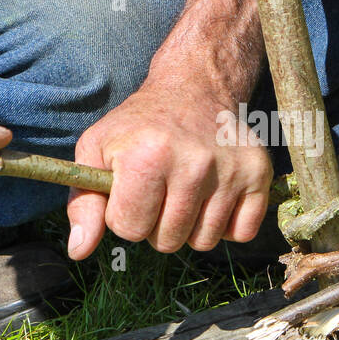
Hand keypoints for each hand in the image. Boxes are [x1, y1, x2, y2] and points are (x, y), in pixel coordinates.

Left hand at [65, 78, 272, 258]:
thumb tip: (79, 250)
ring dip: (190, 226)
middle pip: (168, 242)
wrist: (193, 89)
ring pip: (204, 242)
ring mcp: (231, 170)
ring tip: (184, 192)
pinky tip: (214, 197)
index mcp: (148, 157)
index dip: (124, 215)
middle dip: (157, 224)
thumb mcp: (96, 150)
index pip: (130, 229)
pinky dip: (226, 225)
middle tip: (159, 191)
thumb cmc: (138, 126)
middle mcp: (194, 164)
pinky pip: (242, 233)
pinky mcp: (259, 173)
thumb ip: (83, 202)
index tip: (131, 190)